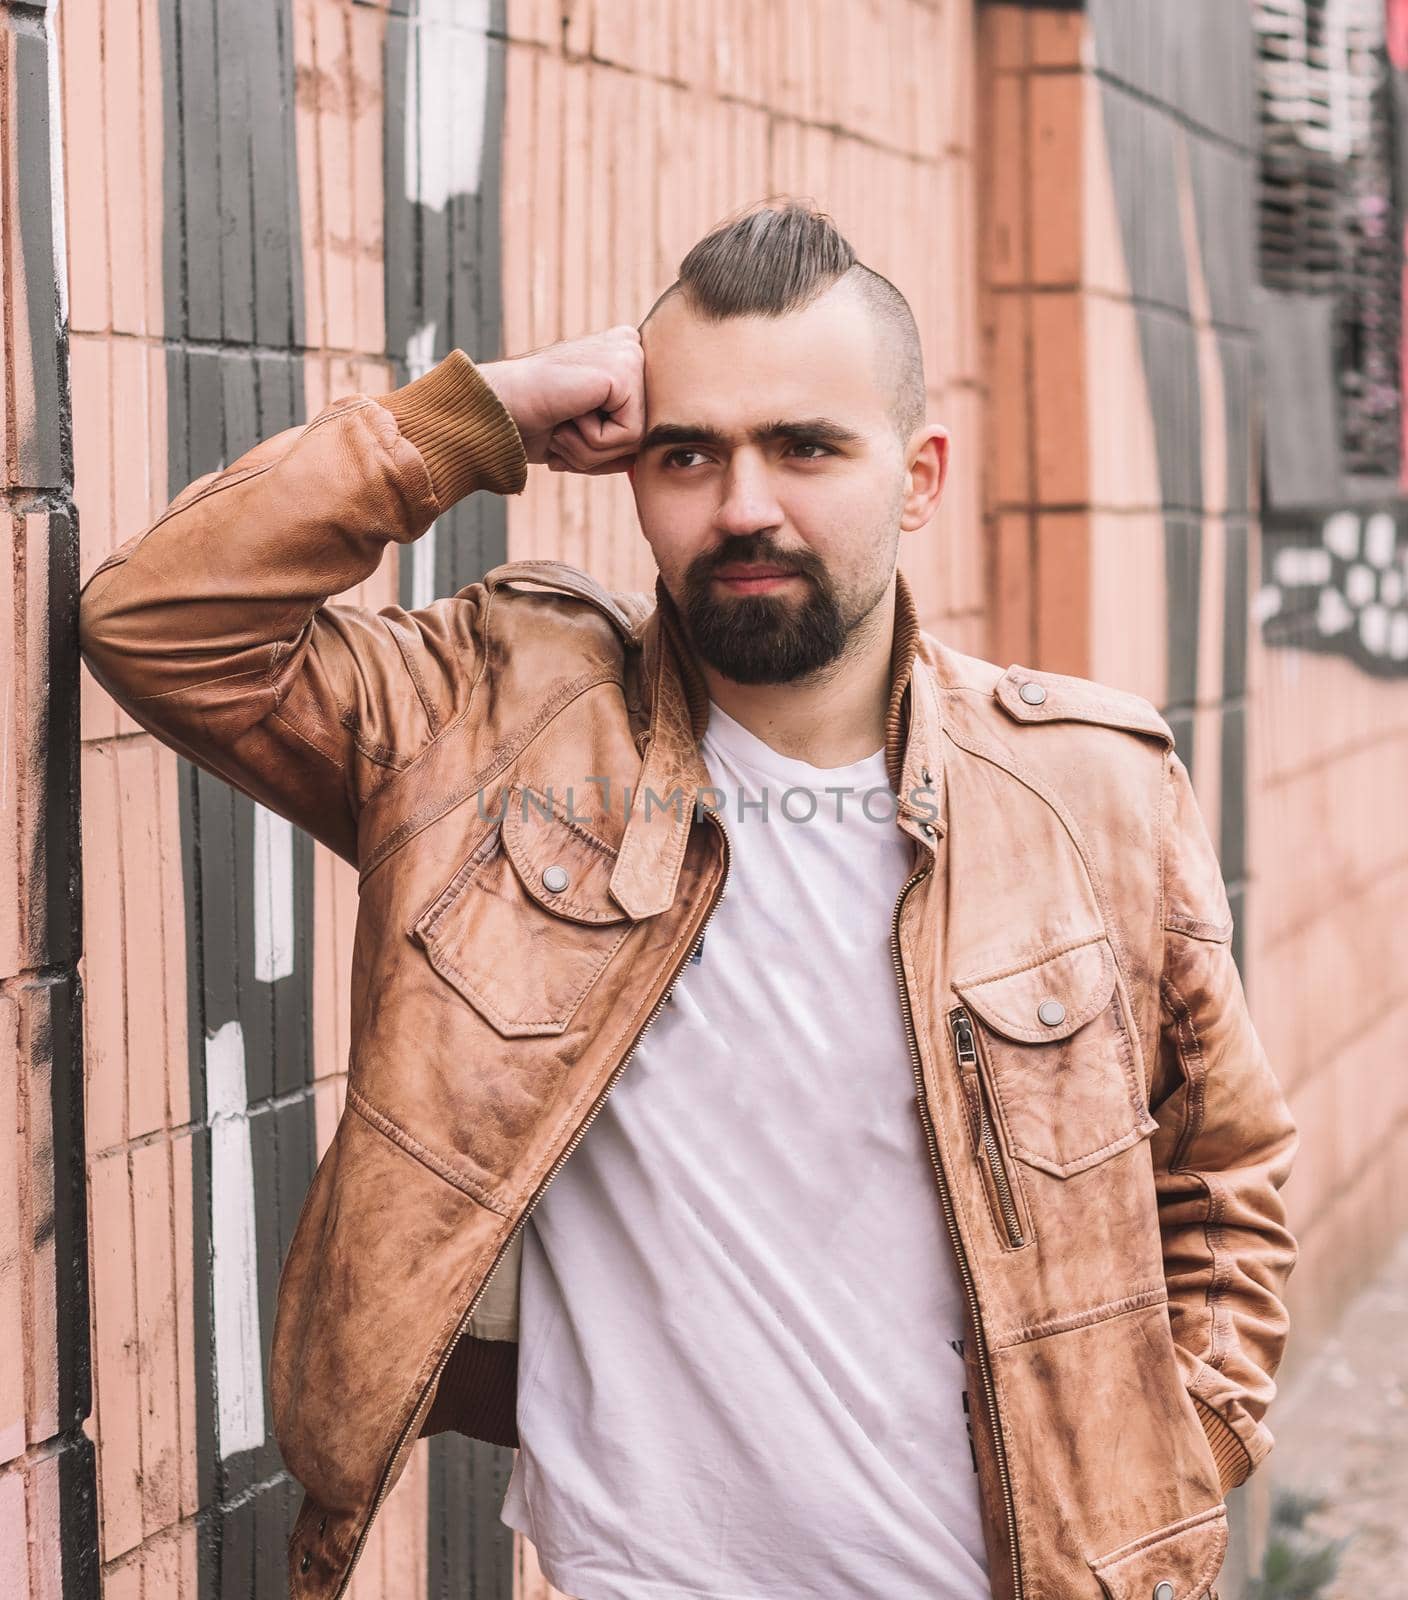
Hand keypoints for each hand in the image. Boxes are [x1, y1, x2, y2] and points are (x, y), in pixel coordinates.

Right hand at [479, 326, 643, 475]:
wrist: (495, 409)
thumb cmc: (531, 423)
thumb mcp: (582, 437)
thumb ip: (617, 443)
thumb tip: (646, 464)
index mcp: (622, 357)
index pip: (639, 427)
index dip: (601, 446)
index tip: (564, 425)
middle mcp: (630, 348)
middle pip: (643, 434)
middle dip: (600, 450)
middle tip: (561, 427)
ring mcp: (630, 354)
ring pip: (638, 439)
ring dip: (593, 448)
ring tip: (563, 421)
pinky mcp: (625, 369)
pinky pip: (629, 435)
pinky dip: (593, 440)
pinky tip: (569, 414)